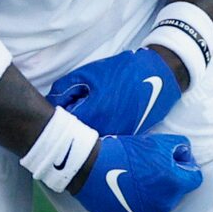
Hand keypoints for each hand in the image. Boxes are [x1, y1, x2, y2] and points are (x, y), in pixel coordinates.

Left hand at [48, 46, 182, 134]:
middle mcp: (103, 133)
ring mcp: (115, 138)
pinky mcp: (125, 138)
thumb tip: (52, 102)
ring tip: (82, 111)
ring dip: (79, 129)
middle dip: (64, 124)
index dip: (53, 114)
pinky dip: (95, 130)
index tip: (52, 107)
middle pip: (71, 135)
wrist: (160, 76)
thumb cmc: (123, 72)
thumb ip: (65, 89)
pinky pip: (102, 138)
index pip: (59, 124)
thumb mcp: (88, 74)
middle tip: (64, 108)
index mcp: (91, 116)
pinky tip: (96, 117)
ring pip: (86, 139)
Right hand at [69, 130, 202, 211]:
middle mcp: (166, 204)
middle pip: (177, 193)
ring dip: (154, 195)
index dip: (184, 167)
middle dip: (168, 182)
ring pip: (161, 205)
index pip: (195, 178)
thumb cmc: (122, 152)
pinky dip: (139, 207)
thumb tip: (186, 155)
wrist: (89, 168)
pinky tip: (127, 194)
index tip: (170, 162)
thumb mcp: (155, 141)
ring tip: (135, 181)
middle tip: (148, 169)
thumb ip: (179, 147)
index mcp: (175, 183)